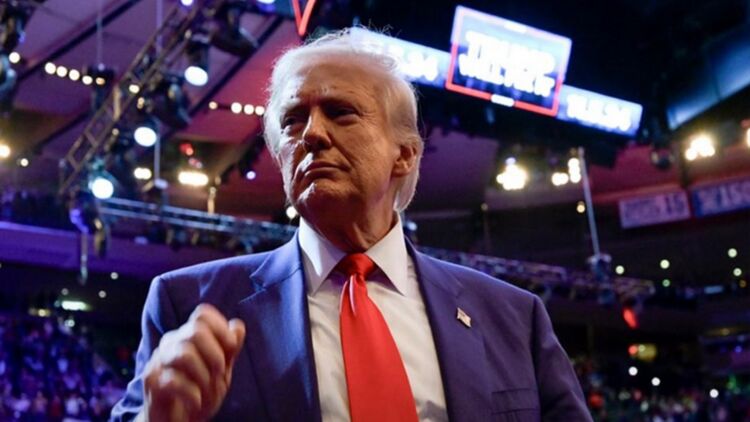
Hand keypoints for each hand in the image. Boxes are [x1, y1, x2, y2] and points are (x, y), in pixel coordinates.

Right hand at [141, 304, 245, 421]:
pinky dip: (192, 394)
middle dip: (216, 355)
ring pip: (185, 355)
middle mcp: (171, 343)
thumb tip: (237, 325)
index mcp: (188, 336)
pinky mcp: (150, 382)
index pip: (202, 314)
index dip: (221, 327)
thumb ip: (229, 350)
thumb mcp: (221, 373)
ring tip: (206, 391)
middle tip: (220, 374)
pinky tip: (196, 402)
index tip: (231, 347)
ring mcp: (158, 361)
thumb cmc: (198, 394)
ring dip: (204, 376)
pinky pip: (173, 380)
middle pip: (196, 330)